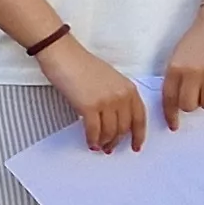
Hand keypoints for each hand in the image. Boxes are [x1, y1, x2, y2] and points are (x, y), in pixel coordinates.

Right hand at [35, 35, 146, 152]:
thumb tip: (115, 120)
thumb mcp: (109, 79)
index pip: (139, 117)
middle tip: (110, 148)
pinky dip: (92, 140)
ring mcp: (106, 102)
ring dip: (104, 142)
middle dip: (117, 141)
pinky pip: (94, 131)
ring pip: (110, 132)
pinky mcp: (89, 107)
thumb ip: (117, 97)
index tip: (135, 146)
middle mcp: (121, 96)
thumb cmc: (82, 65)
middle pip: (124, 128)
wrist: (64, 56)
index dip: (138, 135)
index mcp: (128, 88)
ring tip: (98, 146)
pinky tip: (90, 143)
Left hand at [165, 7, 203, 126]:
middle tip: (201, 95)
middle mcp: (191, 72)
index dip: (170, 115)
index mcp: (175, 67)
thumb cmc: (202, 36)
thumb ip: (178, 75)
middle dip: (194, 104)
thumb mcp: (181, 53)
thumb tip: (179, 102)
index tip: (174, 126)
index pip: (168, 98)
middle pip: (189, 106)